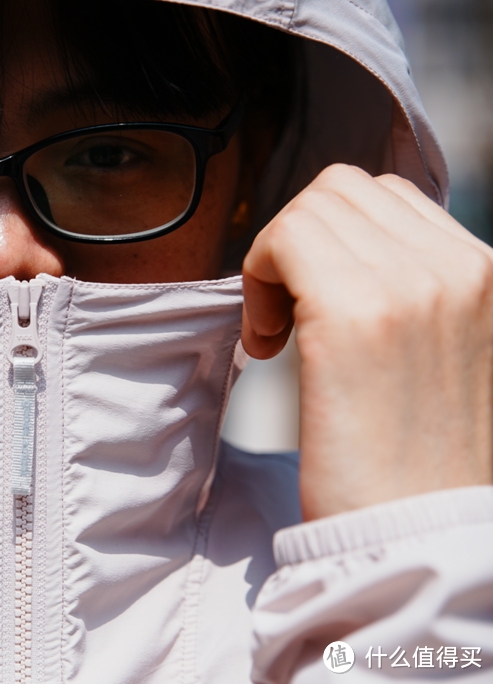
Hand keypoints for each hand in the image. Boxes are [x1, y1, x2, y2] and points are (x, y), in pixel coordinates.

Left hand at [241, 164, 492, 520]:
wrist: (420, 536)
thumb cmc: (418, 462)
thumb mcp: (451, 358)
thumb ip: (421, 301)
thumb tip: (352, 258)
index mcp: (488, 276)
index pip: (390, 199)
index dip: (334, 242)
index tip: (315, 305)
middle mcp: (461, 269)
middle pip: (344, 191)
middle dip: (299, 243)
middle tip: (287, 316)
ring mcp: (413, 286)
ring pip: (311, 207)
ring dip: (276, 261)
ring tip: (279, 332)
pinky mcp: (356, 315)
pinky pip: (285, 239)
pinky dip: (257, 277)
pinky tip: (267, 340)